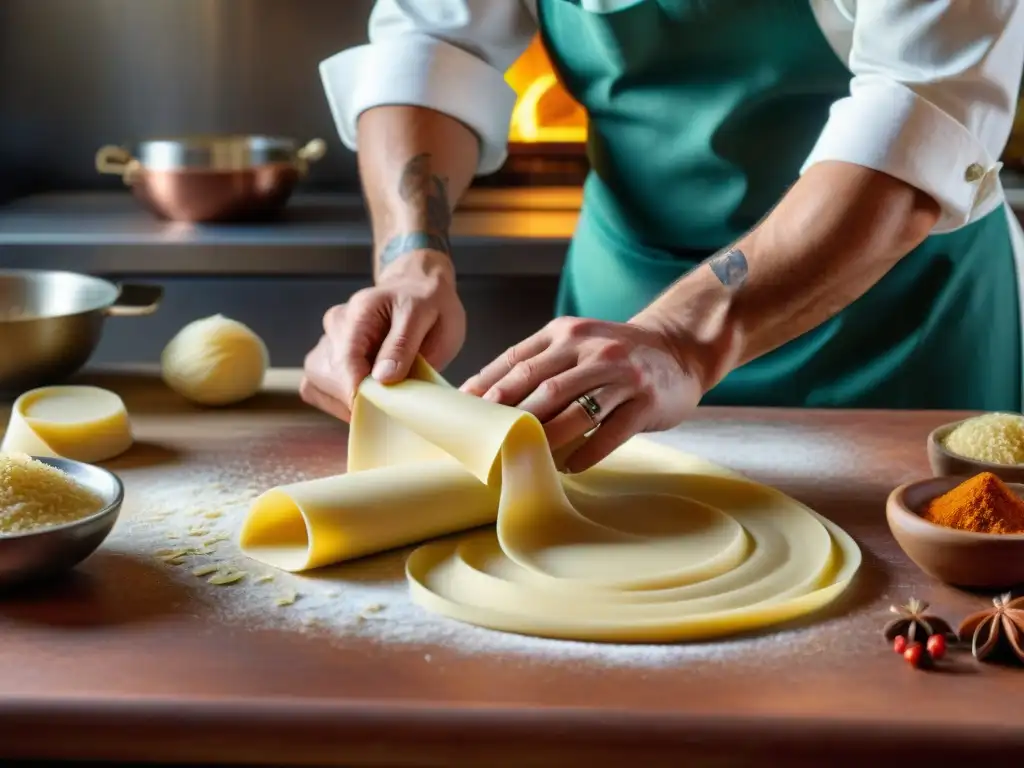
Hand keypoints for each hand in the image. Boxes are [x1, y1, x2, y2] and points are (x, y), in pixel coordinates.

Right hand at [301, 251, 466, 420]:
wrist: (418, 288)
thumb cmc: (427, 302)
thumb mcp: (427, 317)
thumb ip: (404, 345)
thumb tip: (382, 378)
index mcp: (362, 311)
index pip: (346, 360)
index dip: (359, 394)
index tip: (379, 414)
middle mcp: (336, 324)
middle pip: (325, 375)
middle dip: (354, 400)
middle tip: (388, 411)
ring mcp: (327, 339)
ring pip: (315, 382)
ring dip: (342, 402)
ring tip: (377, 405)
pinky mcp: (326, 355)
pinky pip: (315, 386)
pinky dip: (335, 401)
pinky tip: (363, 400)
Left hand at [460, 316, 702, 472]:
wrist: (678, 350)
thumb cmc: (615, 355)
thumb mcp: (576, 343)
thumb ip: (538, 362)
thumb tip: (485, 395)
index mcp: (567, 333)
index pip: (518, 359)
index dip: (488, 385)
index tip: (463, 410)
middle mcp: (593, 349)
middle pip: (541, 384)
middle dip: (507, 413)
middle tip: (484, 440)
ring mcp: (622, 375)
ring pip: (573, 409)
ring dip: (543, 438)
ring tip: (522, 459)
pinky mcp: (645, 401)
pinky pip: (610, 433)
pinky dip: (586, 452)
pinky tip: (568, 467)